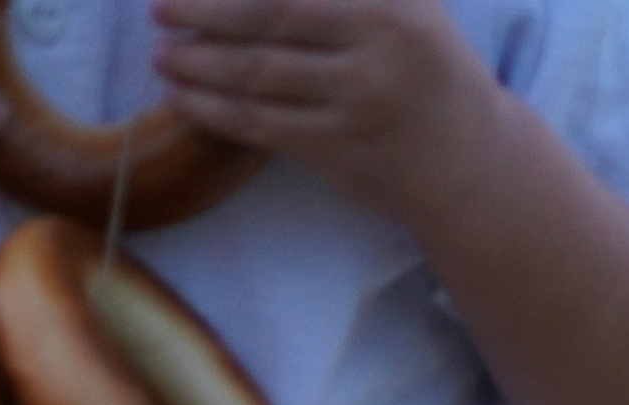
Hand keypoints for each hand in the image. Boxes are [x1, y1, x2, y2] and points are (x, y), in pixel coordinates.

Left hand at [151, 0, 499, 225]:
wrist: (469, 164)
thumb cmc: (430, 69)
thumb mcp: (411, 3)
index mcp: (385, 5)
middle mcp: (372, 49)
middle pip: (268, 23)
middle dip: (205, 16)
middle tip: (159, 10)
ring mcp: (354, 105)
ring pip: (260, 79)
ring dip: (201, 69)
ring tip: (161, 59)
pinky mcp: (338, 153)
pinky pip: (264, 128)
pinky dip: (218, 113)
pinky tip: (185, 101)